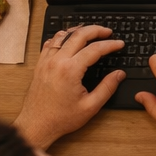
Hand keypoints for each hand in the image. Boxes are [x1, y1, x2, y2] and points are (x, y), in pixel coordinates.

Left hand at [12, 26, 125, 148]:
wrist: (36, 126)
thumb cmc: (60, 119)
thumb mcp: (90, 106)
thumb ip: (107, 88)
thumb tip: (119, 74)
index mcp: (70, 71)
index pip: (95, 49)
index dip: (110, 44)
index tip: (119, 44)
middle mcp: (56, 62)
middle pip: (78, 35)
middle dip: (96, 30)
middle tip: (107, 32)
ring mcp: (46, 62)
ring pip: (62, 35)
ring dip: (78, 30)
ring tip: (90, 31)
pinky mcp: (40, 66)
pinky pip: (49, 44)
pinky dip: (61, 38)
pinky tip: (68, 40)